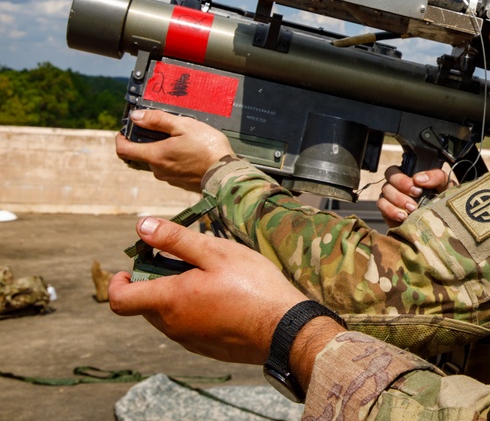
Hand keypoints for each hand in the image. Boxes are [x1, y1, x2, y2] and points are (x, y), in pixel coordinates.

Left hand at [108, 217, 309, 363]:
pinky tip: (224, 300)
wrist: (285, 328)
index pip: (120, 299)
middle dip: (155, 283)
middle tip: (186, 264)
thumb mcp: (216, 252)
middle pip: (145, 306)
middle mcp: (172, 326)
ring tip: (211, 280)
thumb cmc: (253, 286)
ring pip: (168, 317)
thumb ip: (175, 240)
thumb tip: (141, 226)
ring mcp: (189, 341)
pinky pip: (188, 328)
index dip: (118, 282)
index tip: (131, 268)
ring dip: (177, 298)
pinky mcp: (206, 349)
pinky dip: (195, 312)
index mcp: (169, 300)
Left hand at [115, 109, 234, 191]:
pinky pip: (171, 169)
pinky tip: (191, 152)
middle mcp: (158, 170)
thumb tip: (136, 116)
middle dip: (148, 141)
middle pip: (142, 154)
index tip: (126, 130)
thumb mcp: (184, 126)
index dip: (121, 138)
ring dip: (164, 150)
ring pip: (158, 162)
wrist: (226, 174)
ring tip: (182, 140)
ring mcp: (169, 178)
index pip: (123, 150)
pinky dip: (175, 159)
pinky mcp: (181, 182)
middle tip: (164, 130)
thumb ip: (158, 120)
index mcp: (155, 155)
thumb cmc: (208, 148)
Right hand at [376, 166, 451, 226]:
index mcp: (406, 176)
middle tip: (414, 203)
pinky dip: (392, 213)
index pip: (393, 172)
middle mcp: (395, 187)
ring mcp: (390, 200)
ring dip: (396, 204)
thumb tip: (418, 179)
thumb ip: (435, 176)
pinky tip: (404, 217)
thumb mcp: (443, 183)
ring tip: (412, 211)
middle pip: (387, 185)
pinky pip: (383, 210)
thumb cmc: (442, 196)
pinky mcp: (388, 214)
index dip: (401, 180)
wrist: (443, 217)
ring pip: (383, 198)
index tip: (417, 189)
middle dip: (400, 194)